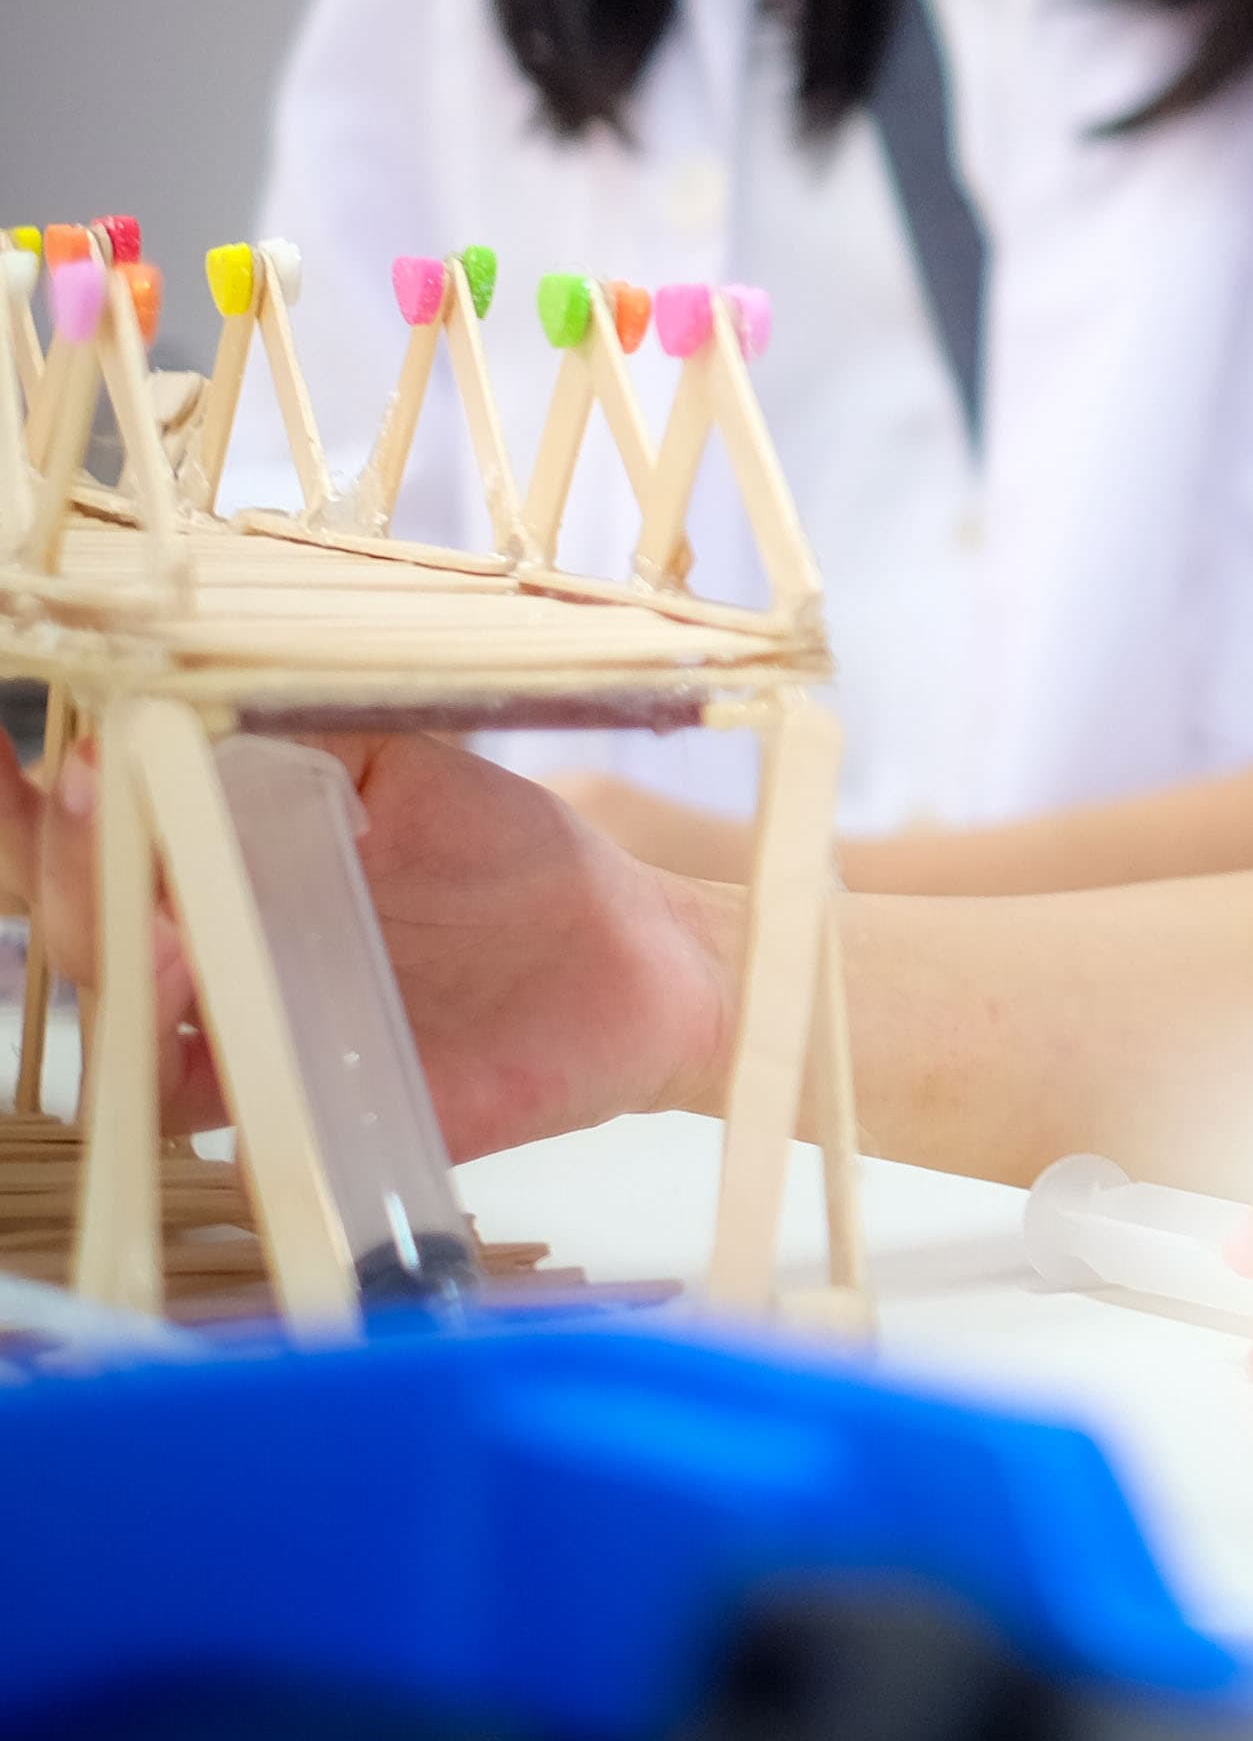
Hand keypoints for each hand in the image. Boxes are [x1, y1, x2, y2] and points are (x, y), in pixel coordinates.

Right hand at [6, 727, 736, 1158]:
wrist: (629, 952)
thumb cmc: (511, 855)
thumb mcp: (400, 765)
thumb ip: (296, 732)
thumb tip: (183, 706)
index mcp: (225, 864)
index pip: (93, 838)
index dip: (33, 806)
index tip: (13, 755)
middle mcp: (213, 952)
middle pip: (78, 922)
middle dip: (59, 862)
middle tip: (87, 801)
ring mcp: (244, 1034)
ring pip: (114, 1011)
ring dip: (107, 943)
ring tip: (152, 895)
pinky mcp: (293, 1108)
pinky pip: (191, 1100)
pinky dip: (169, 1045)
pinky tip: (192, 975)